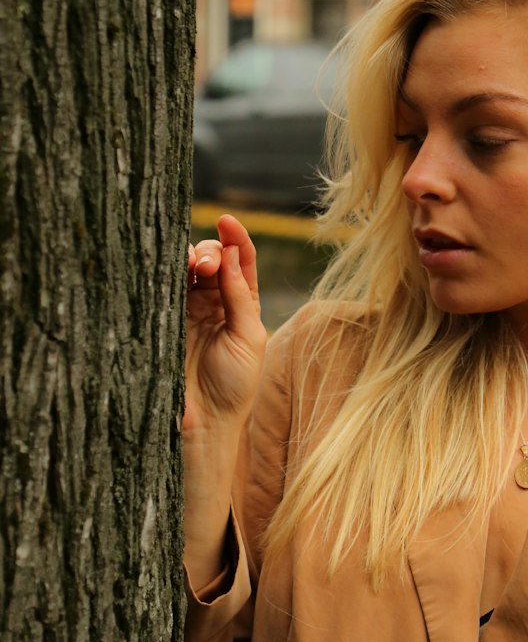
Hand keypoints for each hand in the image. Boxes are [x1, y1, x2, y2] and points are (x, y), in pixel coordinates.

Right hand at [184, 214, 266, 436]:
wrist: (205, 421)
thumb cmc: (235, 384)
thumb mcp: (249, 337)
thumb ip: (239, 297)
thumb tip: (230, 255)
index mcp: (243, 303)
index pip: (241, 261)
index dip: (235, 238)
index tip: (228, 221)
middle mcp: (215, 301)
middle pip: (212, 258)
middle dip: (211, 250)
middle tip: (208, 263)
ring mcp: (187, 310)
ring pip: (186, 269)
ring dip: (190, 258)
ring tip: (194, 265)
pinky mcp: (164, 320)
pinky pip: (163, 289)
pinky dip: (166, 274)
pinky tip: (171, 270)